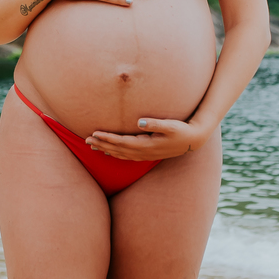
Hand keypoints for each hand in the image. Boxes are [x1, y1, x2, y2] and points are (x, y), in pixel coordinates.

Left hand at [86, 117, 202, 160]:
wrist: (192, 141)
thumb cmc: (181, 130)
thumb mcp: (170, 125)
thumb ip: (155, 123)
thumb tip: (140, 122)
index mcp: (146, 144)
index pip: (121, 142)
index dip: (107, 138)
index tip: (94, 133)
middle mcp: (143, 152)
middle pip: (117, 150)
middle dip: (102, 144)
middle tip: (86, 140)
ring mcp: (145, 155)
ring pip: (120, 154)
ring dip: (106, 150)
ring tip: (92, 146)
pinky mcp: (147, 154)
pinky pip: (127, 156)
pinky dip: (116, 154)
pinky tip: (110, 152)